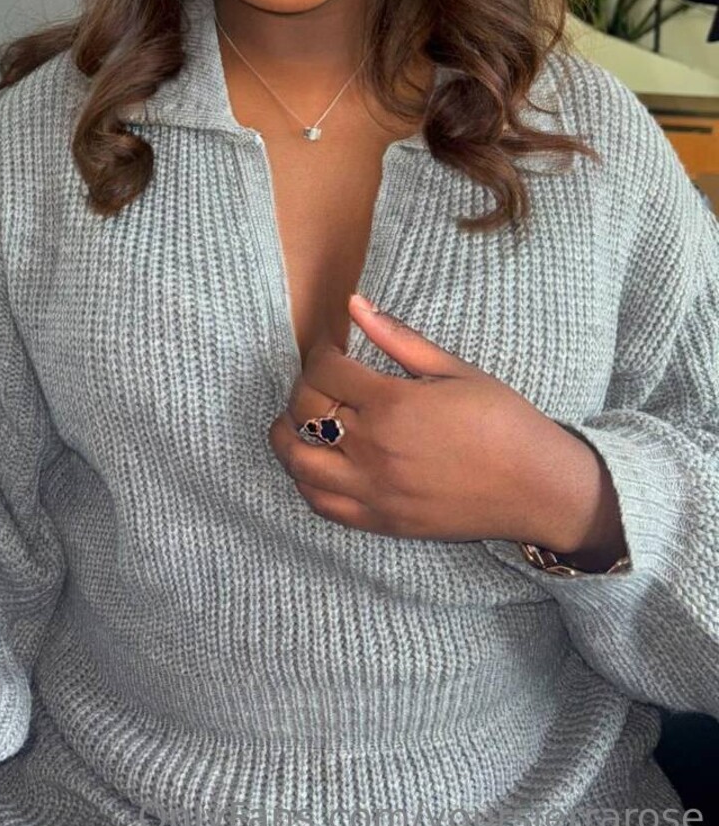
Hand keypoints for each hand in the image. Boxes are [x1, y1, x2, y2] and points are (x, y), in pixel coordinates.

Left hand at [268, 292, 625, 555]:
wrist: (538, 487)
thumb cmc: (503, 422)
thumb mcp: (454, 369)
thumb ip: (398, 338)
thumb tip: (354, 304)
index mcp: (392, 404)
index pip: (324, 370)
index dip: (320, 350)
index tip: (332, 346)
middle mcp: (373, 448)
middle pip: (303, 411)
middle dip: (302, 387)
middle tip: (320, 380)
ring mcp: (373, 489)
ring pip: (298, 462)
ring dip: (288, 436)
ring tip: (301, 420)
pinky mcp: (380, 521)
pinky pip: (320, 503)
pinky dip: (306, 481)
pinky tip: (316, 462)